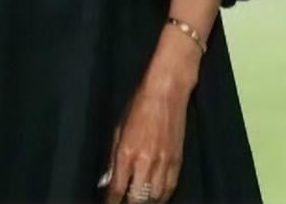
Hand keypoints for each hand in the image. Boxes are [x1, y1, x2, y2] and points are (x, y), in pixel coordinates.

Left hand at [104, 33, 197, 203]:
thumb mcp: (118, 129)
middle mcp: (145, 163)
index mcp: (126, 153)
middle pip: (137, 198)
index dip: (111, 201)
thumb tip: (107, 179)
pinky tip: (155, 197)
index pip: (118, 188)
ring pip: (155, 197)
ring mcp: (164, 164)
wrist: (166, 92)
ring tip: (137, 200)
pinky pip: (170, 188)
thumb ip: (113, 157)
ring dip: (145, 202)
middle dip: (129, 203)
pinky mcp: (178, 162)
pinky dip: (161, 196)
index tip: (108, 203)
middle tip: (123, 202)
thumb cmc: (137, 106)